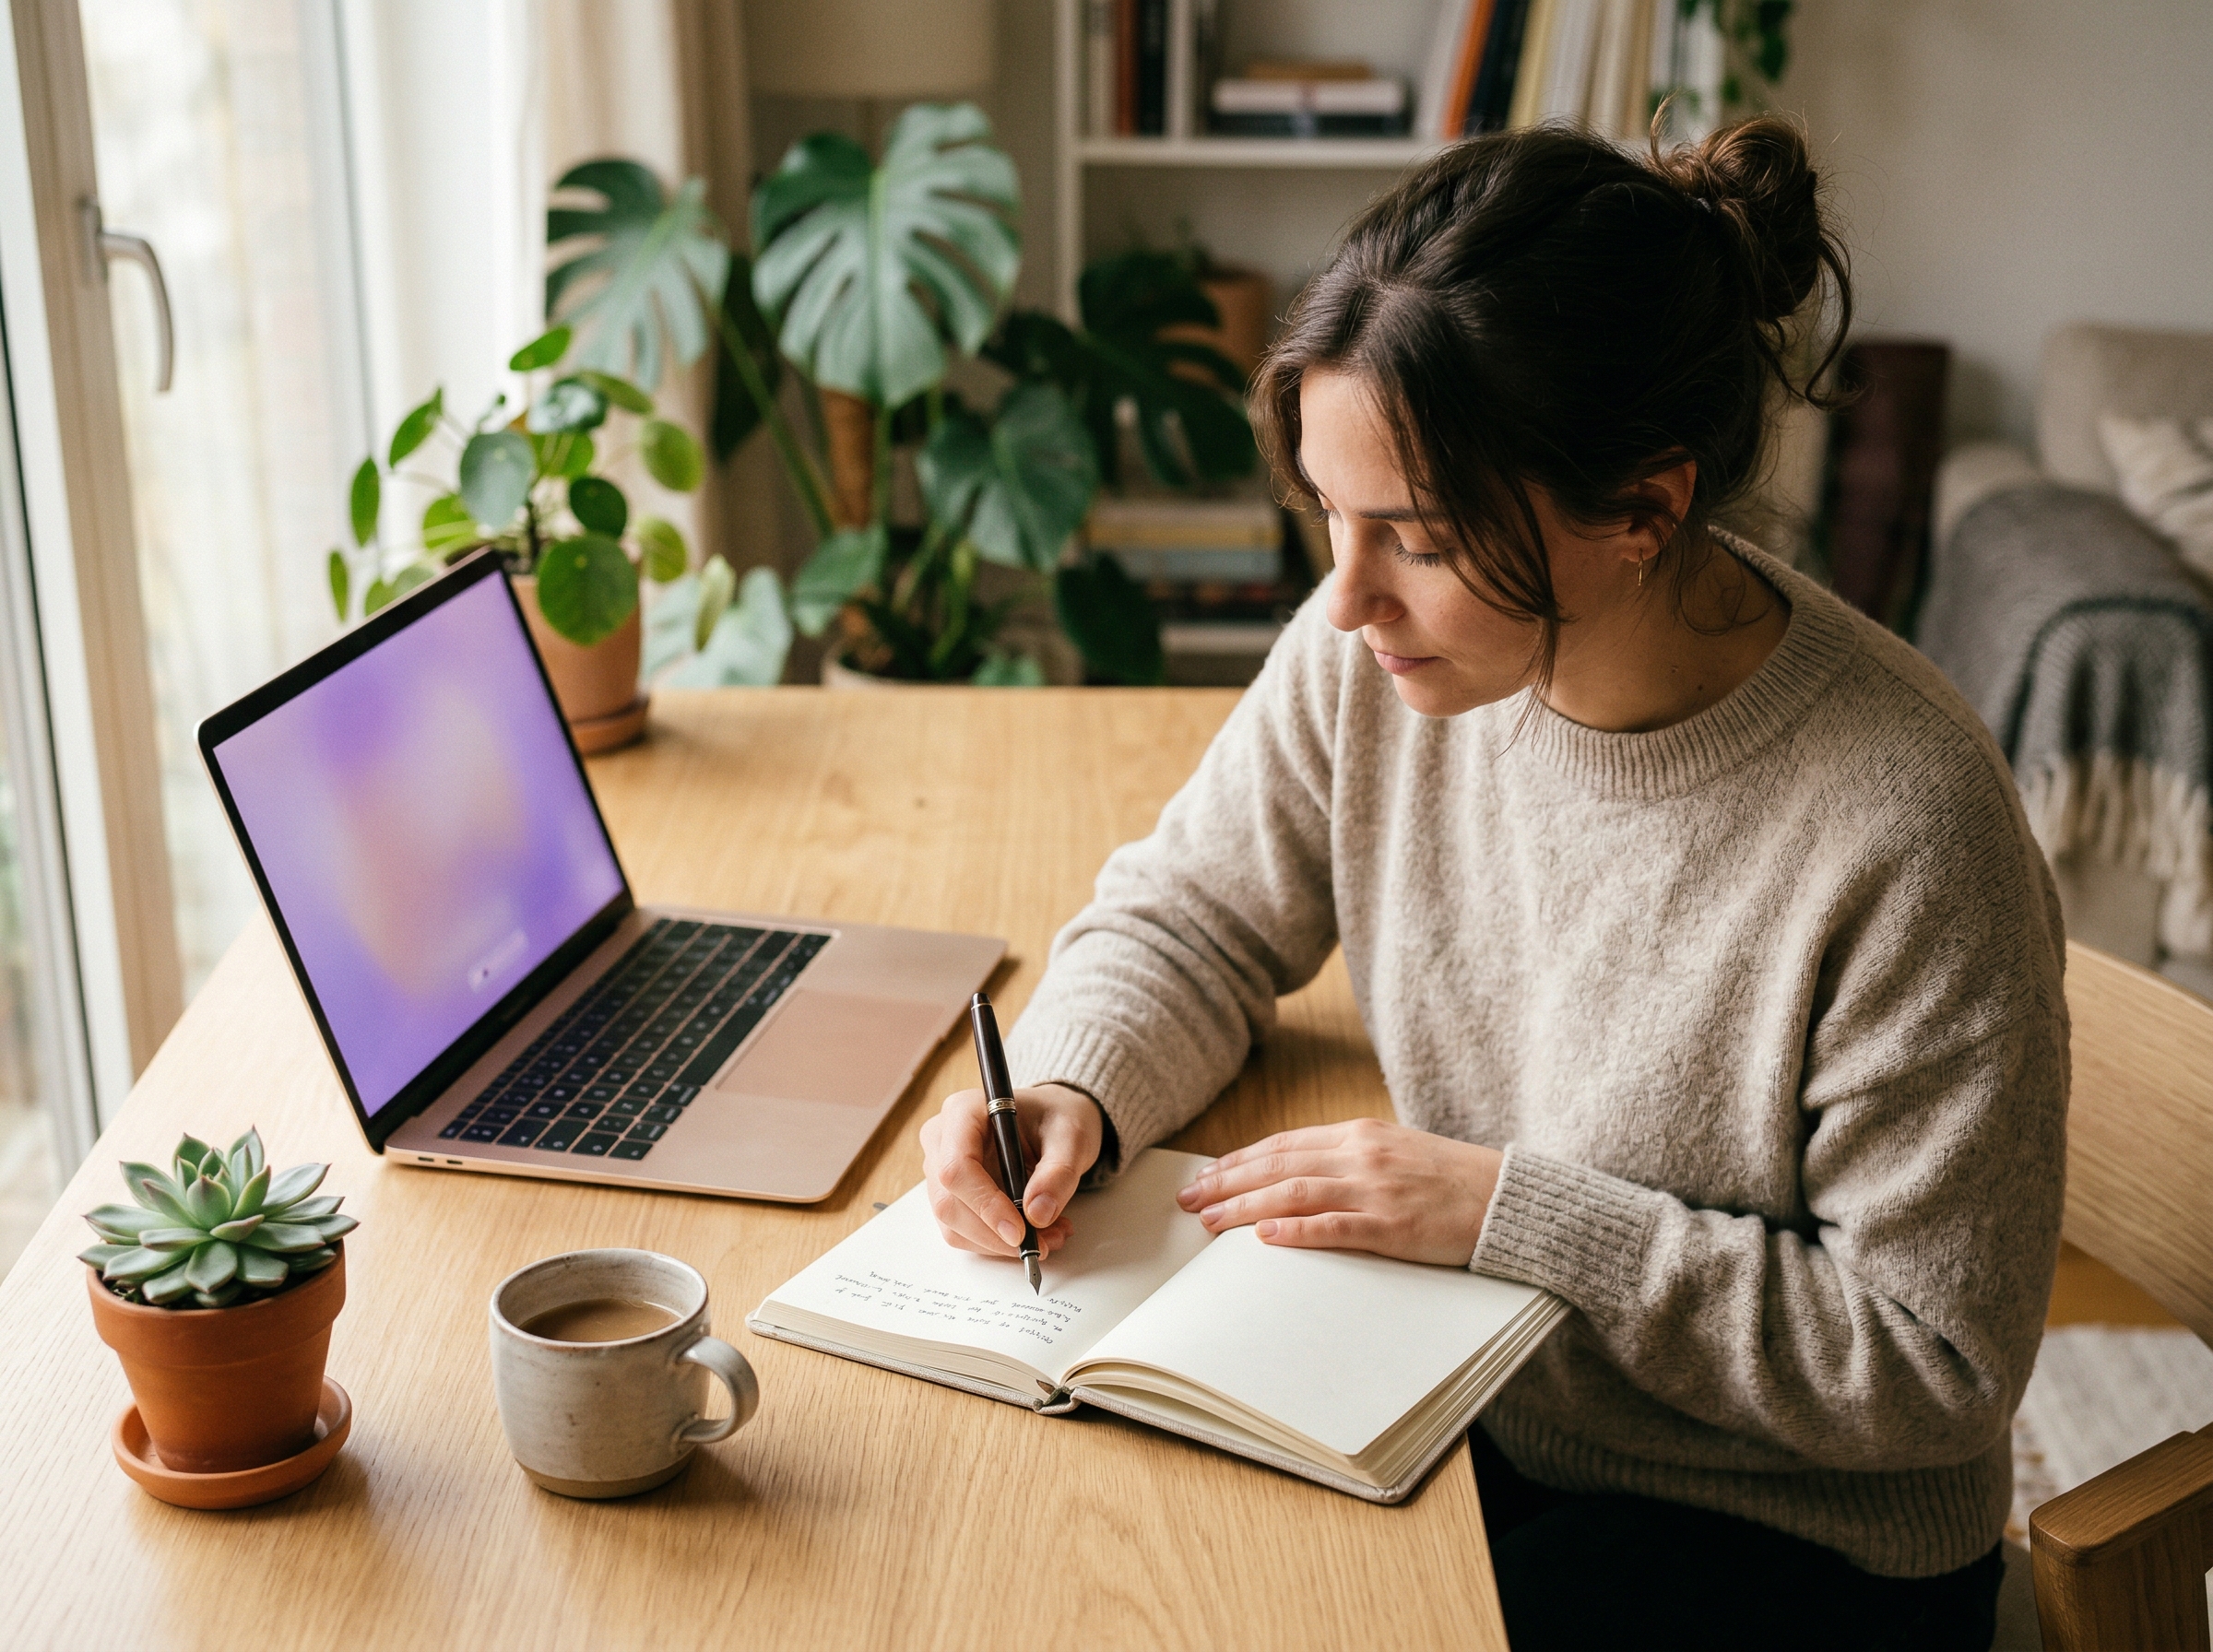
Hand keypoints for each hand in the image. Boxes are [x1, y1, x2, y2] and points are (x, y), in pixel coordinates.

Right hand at [920, 1083, 1101, 1258]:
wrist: (1052, 1123)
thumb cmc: (1056, 1119)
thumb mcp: (1071, 1137)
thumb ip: (1058, 1172)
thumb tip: (1037, 1214)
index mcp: (963, 1111)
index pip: (957, 1167)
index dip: (985, 1204)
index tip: (1020, 1231)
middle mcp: (942, 1140)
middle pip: (949, 1202)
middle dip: (996, 1234)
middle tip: (1044, 1243)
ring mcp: (940, 1169)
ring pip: (954, 1225)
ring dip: (1000, 1244)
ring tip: (1049, 1236)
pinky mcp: (950, 1195)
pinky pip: (964, 1232)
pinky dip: (998, 1243)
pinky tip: (1035, 1233)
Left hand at [1175, 1117, 1502, 1266]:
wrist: (1507, 1198)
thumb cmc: (1452, 1179)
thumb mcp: (1396, 1152)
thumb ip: (1350, 1157)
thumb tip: (1300, 1172)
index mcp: (1360, 1134)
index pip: (1283, 1144)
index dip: (1239, 1160)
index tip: (1206, 1176)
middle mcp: (1361, 1155)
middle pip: (1277, 1165)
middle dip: (1227, 1183)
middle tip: (1190, 1200)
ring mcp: (1376, 1189)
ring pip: (1295, 1193)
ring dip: (1246, 1208)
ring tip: (1210, 1222)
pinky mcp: (1393, 1226)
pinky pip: (1335, 1227)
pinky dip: (1296, 1231)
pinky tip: (1265, 1239)